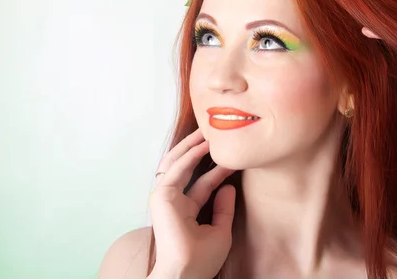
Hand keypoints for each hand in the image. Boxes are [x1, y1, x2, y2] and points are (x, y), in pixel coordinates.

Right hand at [149, 128, 235, 278]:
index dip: (218, 170)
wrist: (187, 273)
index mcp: (184, 210)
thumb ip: (224, 208)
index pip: (202, 183)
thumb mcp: (221, 230)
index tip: (235, 159)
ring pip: (177, 162)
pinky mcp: (161, 195)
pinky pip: (176, 168)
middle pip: (184, 167)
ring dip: (191, 146)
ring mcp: (165, 197)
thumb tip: (230, 187)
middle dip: (197, 150)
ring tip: (208, 132)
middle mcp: (173, 201)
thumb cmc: (201, 260)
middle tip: (214, 134)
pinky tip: (204, 146)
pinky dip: (189, 155)